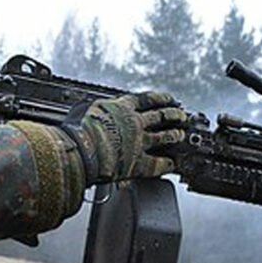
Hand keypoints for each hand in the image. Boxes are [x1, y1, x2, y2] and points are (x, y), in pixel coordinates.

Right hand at [63, 91, 188, 183]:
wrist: (82, 152)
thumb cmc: (79, 131)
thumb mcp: (86, 109)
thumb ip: (97, 108)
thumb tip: (94, 107)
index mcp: (123, 108)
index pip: (147, 100)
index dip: (161, 99)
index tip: (170, 100)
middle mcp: (135, 123)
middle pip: (161, 116)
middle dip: (174, 115)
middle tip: (182, 116)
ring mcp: (140, 143)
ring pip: (164, 137)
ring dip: (175, 136)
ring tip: (181, 135)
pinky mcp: (140, 163)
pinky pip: (159, 164)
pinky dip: (169, 164)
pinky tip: (174, 163)